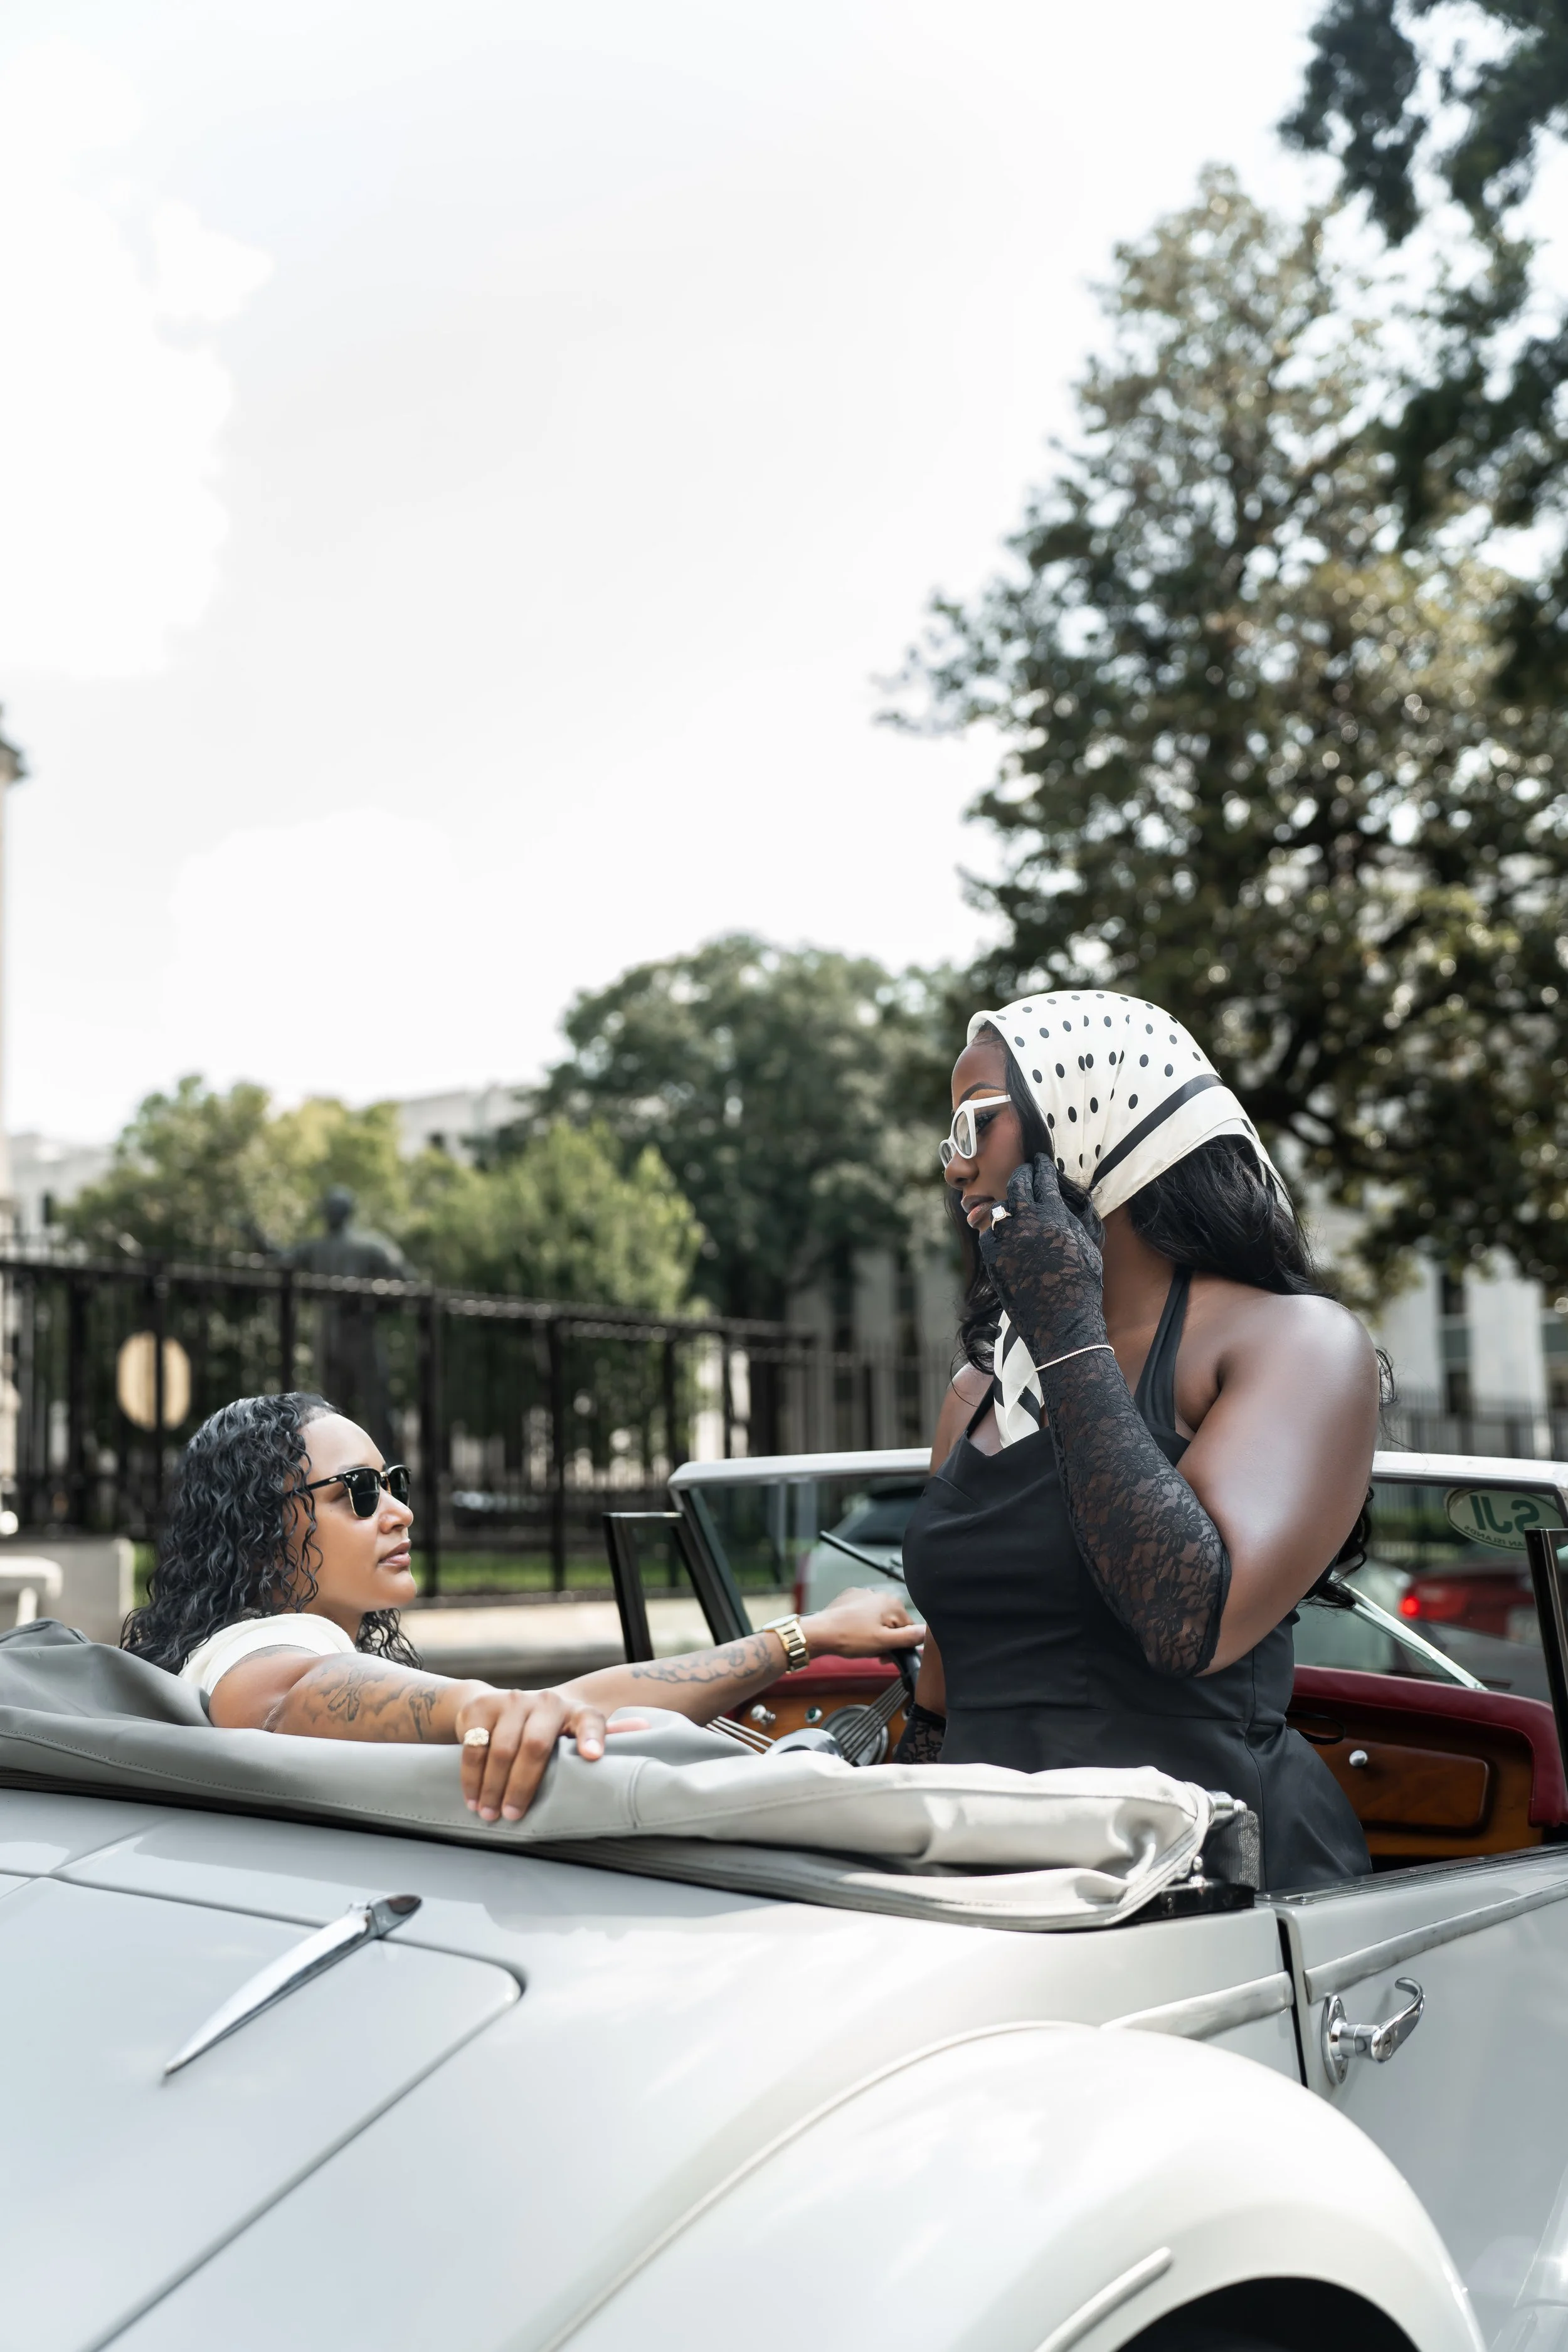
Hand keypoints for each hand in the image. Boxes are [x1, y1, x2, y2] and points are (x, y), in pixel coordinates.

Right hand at [453, 1686, 647, 1822]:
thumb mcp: (573, 1732)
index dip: (592, 1737)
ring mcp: (512, 1701)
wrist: (496, 1704)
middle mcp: (546, 1702)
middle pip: (535, 1745)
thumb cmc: (546, 1728)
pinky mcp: (482, 1706)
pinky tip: (474, 1799)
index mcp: (575, 1711)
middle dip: (523, 1785)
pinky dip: (472, 1777)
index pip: (590, 1721)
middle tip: (514, 1815)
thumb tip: (646, 1733)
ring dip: (493, 1786)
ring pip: (501, 1748)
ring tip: (490, 1814)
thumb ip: (606, 1736)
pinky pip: (474, 1746)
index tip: (593, 1757)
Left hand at [803, 1585, 923, 1658]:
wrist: (819, 1633)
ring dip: (874, 1634)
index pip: (908, 1627)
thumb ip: (908, 1638)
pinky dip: (861, 1625)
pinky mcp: (850, 1599)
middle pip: (892, 1623)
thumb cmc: (849, 1637)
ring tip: (861, 1646)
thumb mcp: (884, 1643)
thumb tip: (927, 1632)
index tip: (888, 1656)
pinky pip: (863, 1614)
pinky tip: (853, 1635)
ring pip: (878, 1619)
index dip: (900, 1645)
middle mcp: (878, 1594)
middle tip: (874, 1653)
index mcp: (891, 1603)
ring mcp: (863, 1595)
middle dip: (886, 1640)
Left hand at [977, 1152, 1106, 1364]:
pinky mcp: (992, 1258)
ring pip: (1000, 1208)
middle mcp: (1027, 1223)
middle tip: (1026, 1170)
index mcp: (1054, 1216)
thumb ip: (1079, 1217)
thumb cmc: (1083, 1285)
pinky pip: (989, 1234)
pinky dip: (997, 1231)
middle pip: (1017, 1184)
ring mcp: (1006, 1240)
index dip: (1042, 1167)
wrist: (1061, 1322)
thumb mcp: (1090, 1245)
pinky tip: (1004, 1233)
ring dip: (1009, 1203)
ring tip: (1016, 1202)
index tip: (1040, 1160)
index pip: (1044, 1179)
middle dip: (1022, 1174)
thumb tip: (1073, 1198)